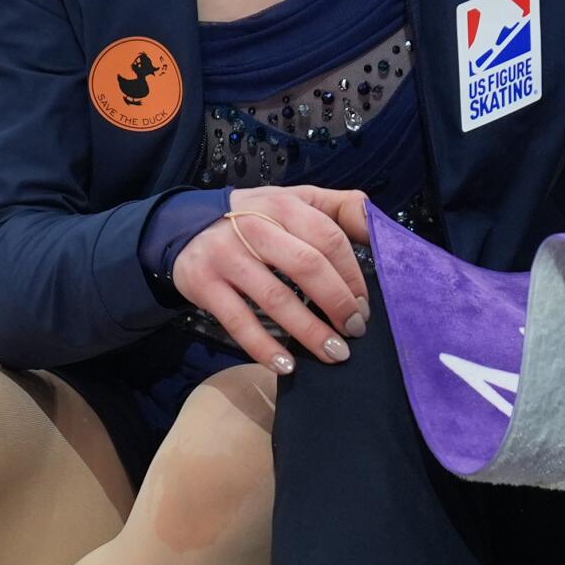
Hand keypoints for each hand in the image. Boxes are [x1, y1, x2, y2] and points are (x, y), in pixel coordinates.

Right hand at [172, 185, 372, 373]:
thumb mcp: (297, 200)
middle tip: (355, 330)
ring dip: (310, 331)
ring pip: (275, 297)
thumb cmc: (258, 218)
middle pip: (306, 266)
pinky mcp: (204, 284)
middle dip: (338, 302)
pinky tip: (287, 364)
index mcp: (285, 205)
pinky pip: (238, 321)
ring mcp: (227, 256)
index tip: (365, 303)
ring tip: (334, 353)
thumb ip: (341, 208)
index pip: (328, 238)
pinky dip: (264, 347)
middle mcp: (254, 227)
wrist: (186, 226)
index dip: (352, 274)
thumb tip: (379, 228)